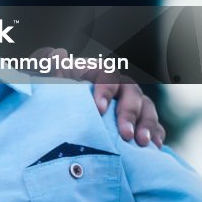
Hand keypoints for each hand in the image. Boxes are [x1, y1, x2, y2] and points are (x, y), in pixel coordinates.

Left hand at [30, 47, 165, 147]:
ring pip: (146, 107)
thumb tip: (59, 53)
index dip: (105, 90)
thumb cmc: (51, 96)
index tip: (98, 109)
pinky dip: (156, 134)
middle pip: (131, 92)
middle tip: (125, 134)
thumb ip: (49, 67)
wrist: (55, 118)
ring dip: (146, 124)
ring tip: (141, 143)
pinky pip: (154, 125)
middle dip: (129, 113)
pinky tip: (154, 148)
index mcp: (95, 73)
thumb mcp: (44, 81)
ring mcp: (129, 103)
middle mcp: (116, 86)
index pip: (106, 76)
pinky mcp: (137, 122)